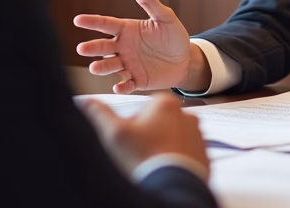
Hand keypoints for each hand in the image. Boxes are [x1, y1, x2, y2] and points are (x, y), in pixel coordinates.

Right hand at [74, 0, 195, 92]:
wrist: (186, 60)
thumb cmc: (174, 36)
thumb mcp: (165, 16)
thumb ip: (149, 1)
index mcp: (127, 30)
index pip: (106, 24)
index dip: (92, 22)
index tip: (78, 20)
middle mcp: (123, 47)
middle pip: (103, 47)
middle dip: (92, 48)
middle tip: (82, 49)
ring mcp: (128, 64)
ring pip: (110, 66)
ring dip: (102, 67)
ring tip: (94, 67)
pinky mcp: (137, 80)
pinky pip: (127, 84)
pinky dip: (122, 86)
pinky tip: (118, 86)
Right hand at [80, 93, 209, 179]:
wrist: (172, 186)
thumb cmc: (144, 158)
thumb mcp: (114, 133)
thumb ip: (99, 113)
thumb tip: (86, 102)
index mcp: (166, 103)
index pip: (141, 110)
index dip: (131, 127)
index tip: (129, 141)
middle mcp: (187, 116)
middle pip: (157, 125)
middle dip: (147, 138)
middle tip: (139, 155)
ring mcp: (197, 136)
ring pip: (171, 140)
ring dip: (161, 149)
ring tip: (152, 164)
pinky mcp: (203, 155)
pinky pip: (184, 155)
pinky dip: (174, 161)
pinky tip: (164, 170)